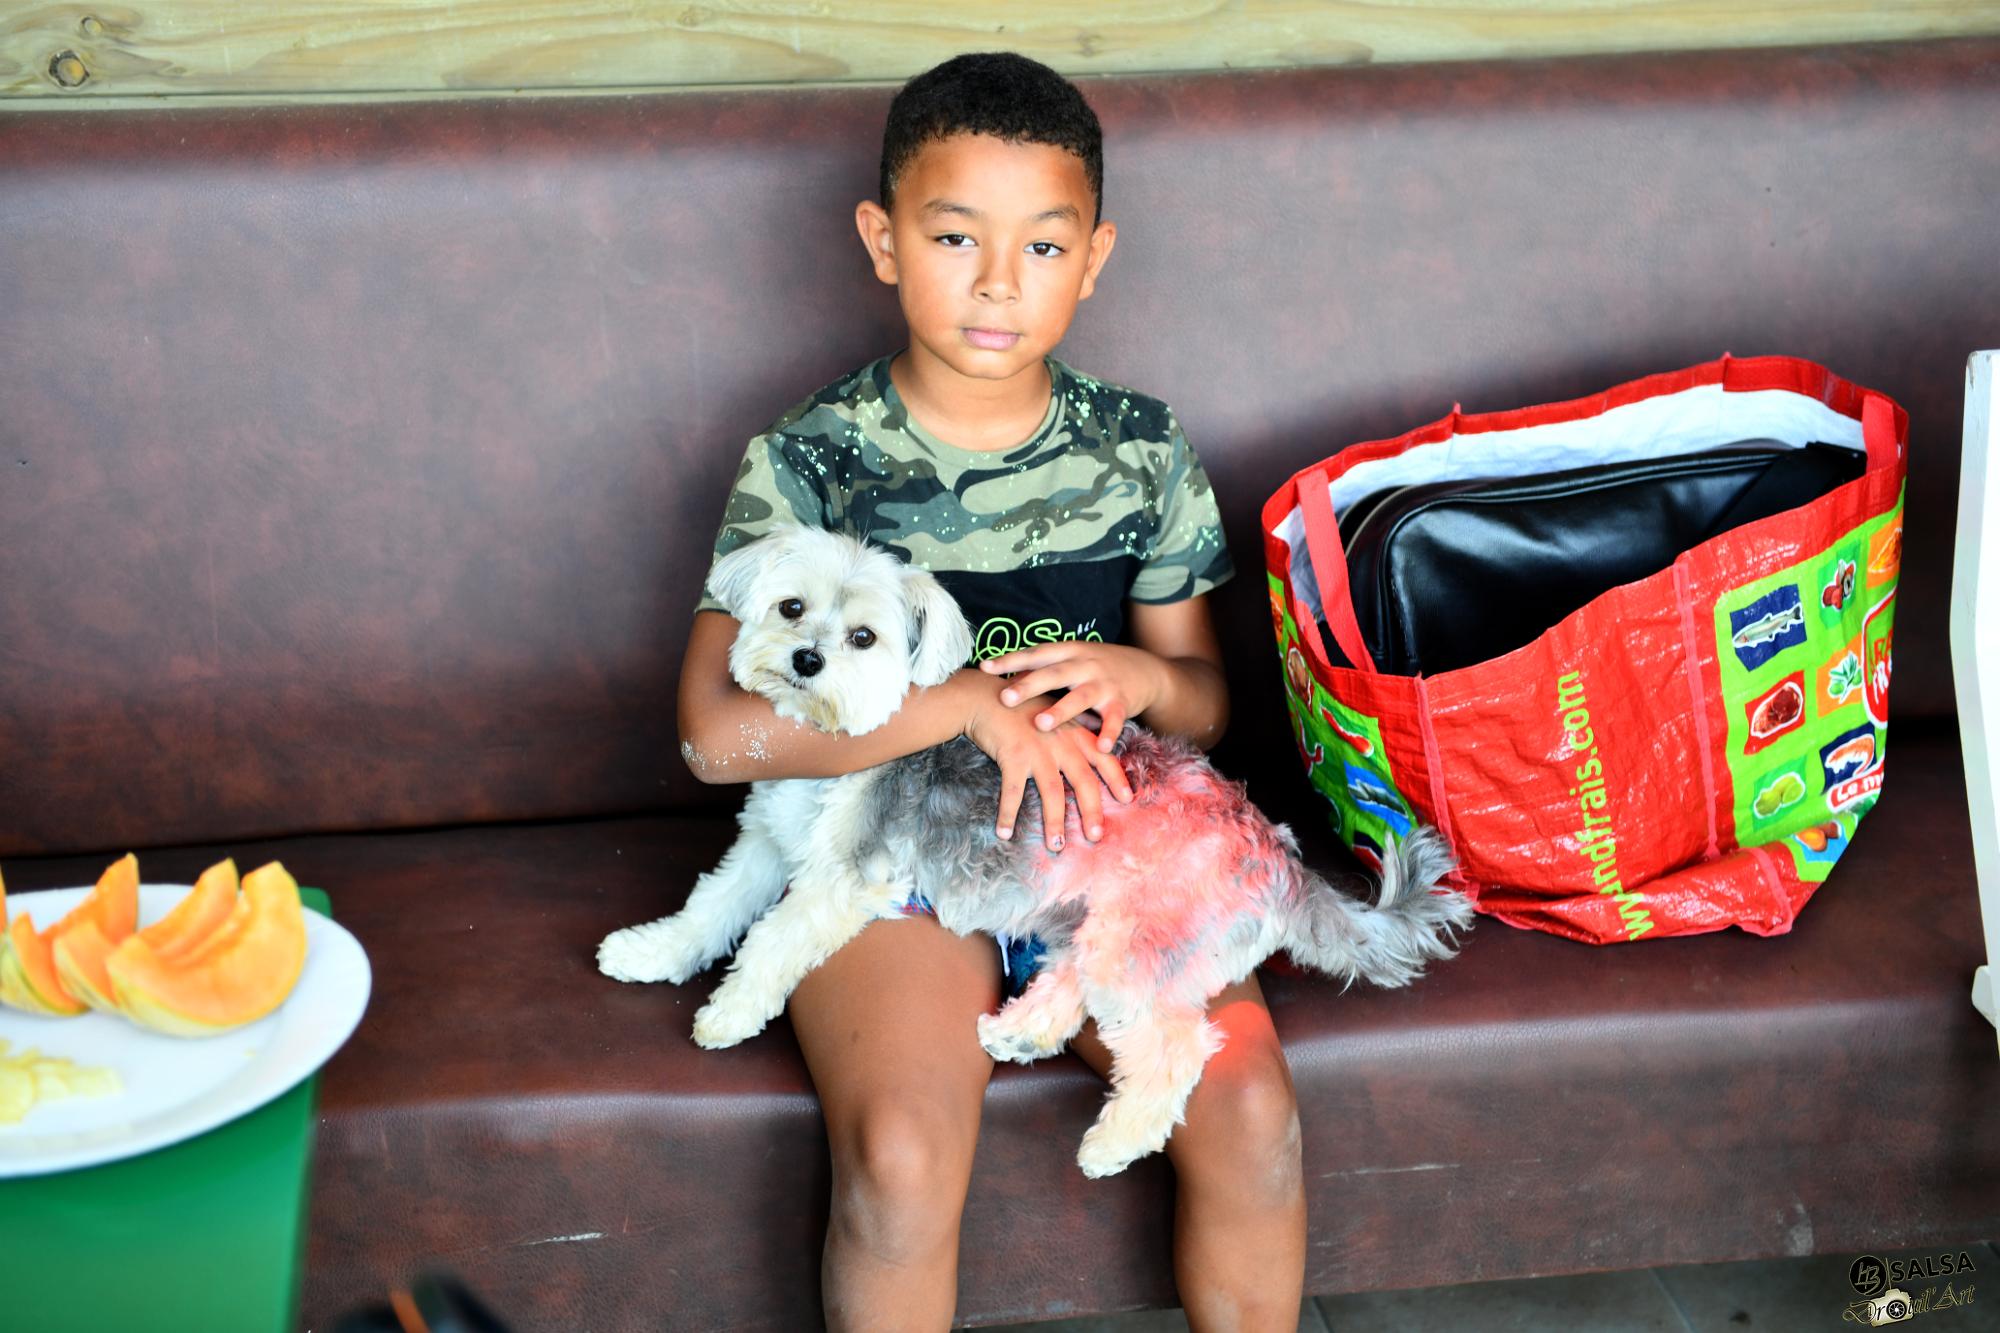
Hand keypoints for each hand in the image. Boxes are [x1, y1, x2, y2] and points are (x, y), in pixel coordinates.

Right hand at [964, 680, 1131, 850]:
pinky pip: (1012, 792)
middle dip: (1091, 811)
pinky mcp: (1013, 756)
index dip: (1117, 779)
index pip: (1103, 758)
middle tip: (1095, 836)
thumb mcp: (1055, 710)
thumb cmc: (1020, 705)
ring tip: (1057, 845)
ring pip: (1052, 792)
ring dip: (1054, 821)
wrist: (986, 694)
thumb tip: (1095, 728)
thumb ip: (1076, 723)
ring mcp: (1037, 750)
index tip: (1127, 800)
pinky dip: (1007, 813)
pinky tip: (1005, 833)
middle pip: (1083, 782)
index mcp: (1074, 733)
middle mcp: (1061, 743)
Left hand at [980, 641, 1166, 752]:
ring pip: (1080, 696)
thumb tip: (999, 679)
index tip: (984, 667)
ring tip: (1040, 723)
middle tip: (1005, 697)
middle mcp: (1085, 664)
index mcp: (1068, 652)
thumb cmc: (1096, 667)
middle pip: (1054, 673)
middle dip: (1029, 685)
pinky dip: (1109, 733)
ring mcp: (1104, 683)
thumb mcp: (1070, 661)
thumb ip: (1040, 670)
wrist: (1146, 668)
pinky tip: (1101, 747)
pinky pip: (1114, 719)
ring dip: (1061, 710)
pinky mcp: (1122, 701)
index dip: (1010, 659)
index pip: (1036, 653)